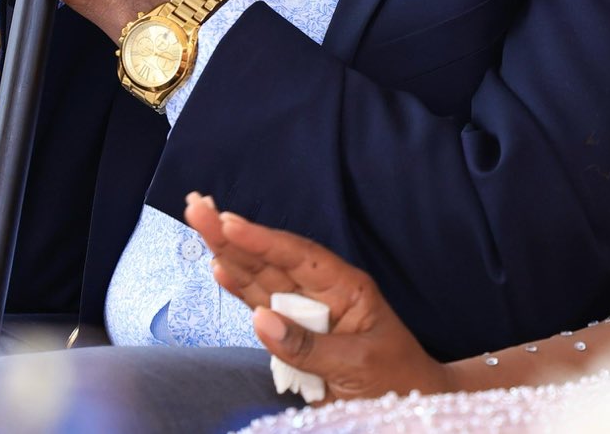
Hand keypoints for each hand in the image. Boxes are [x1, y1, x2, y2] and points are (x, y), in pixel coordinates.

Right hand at [184, 194, 458, 403]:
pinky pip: (262, 307)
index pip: (299, 256)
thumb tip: (259, 320)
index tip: (228, 221)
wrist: (411, 403)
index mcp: (348, 287)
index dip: (262, 240)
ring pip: (261, 277)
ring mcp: (308, 311)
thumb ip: (308, 345)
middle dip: (234, 235)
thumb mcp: (359, 364)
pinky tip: (219, 269)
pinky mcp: (295, 334)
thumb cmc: (396, 377)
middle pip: (272, 259)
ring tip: (200, 224)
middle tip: (197, 207)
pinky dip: (240, 290)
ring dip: (229, 253)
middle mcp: (325, 293)